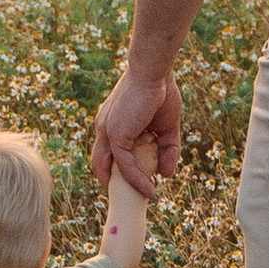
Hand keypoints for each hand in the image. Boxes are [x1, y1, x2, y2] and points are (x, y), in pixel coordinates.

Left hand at [92, 63, 181, 193]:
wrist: (154, 71)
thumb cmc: (161, 92)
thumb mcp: (166, 128)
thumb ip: (166, 151)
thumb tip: (166, 175)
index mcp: (112, 123)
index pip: (107, 152)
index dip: (116, 169)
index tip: (132, 182)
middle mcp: (105, 128)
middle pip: (101, 164)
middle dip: (114, 182)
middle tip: (132, 195)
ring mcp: (107, 132)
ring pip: (112, 169)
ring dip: (127, 186)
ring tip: (145, 196)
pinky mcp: (115, 135)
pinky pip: (125, 165)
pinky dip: (136, 180)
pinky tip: (149, 189)